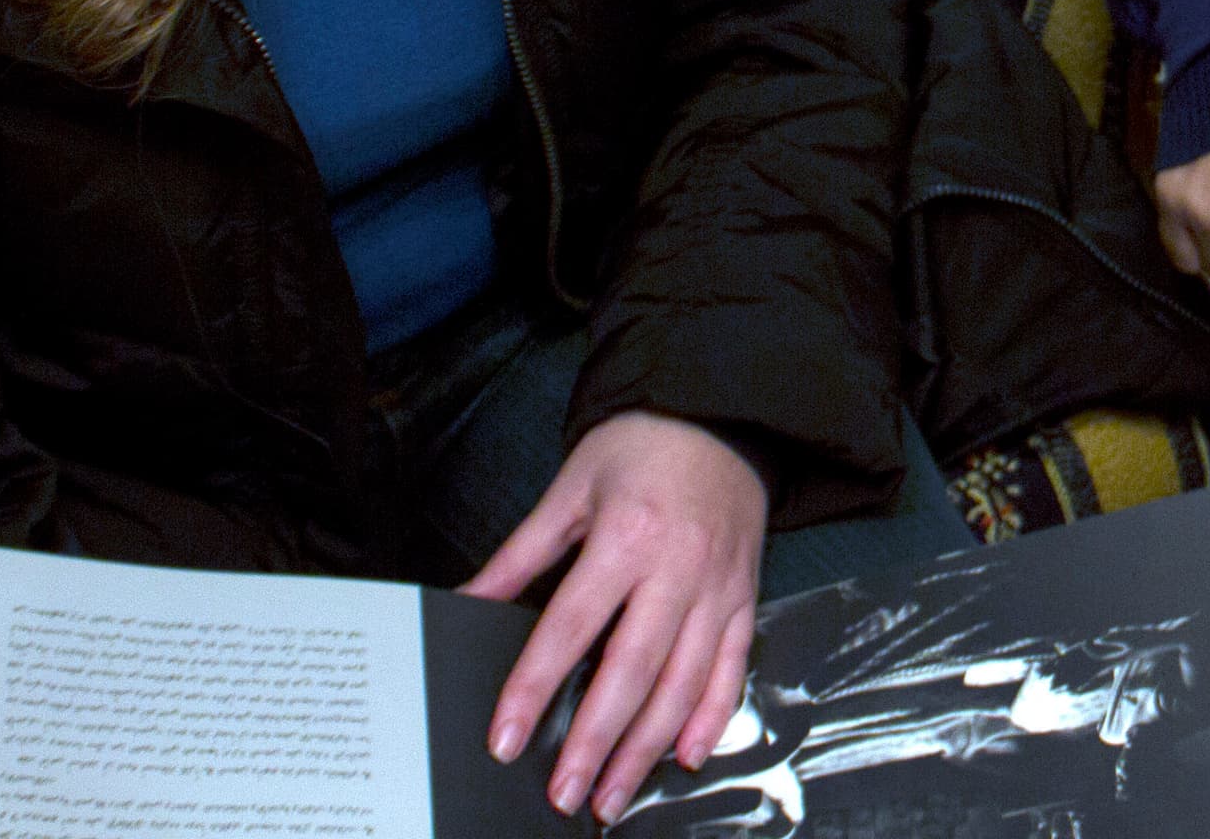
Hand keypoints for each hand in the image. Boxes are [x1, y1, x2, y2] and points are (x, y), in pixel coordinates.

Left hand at [463, 410, 768, 820]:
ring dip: (647, 749)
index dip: (534, 688)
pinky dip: (712, 718)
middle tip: (564, 794)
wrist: (721, 414)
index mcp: (626, 537)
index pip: (569, 628)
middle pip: (632, 671)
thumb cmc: (640, 446)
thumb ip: (520, 555)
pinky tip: (686, 756)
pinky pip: (731, 668)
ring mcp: (717, 589)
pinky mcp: (744, 598)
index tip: (506, 739)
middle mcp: (676, 569)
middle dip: (595, 742)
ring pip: (683, 684)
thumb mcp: (570, 489)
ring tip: (613, 794)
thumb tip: (465, 603)